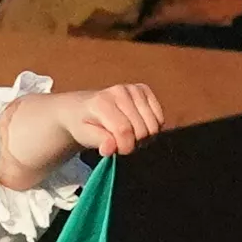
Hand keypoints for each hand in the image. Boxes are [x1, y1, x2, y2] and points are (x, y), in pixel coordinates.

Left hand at [30, 79, 170, 167]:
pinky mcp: (143, 89)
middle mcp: (119, 91)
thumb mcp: (84, 136)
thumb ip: (99, 142)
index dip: (125, 147)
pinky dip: (152, 126)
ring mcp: (133, 89)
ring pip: (153, 124)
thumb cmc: (83, 124)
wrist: (81, 107)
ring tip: (129, 135)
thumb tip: (109, 148)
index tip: (117, 151)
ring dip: (144, 136)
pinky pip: (160, 116)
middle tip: (122, 142)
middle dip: (134, 143)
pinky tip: (139, 126)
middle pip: (142, 129)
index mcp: (102, 102)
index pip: (124, 131)